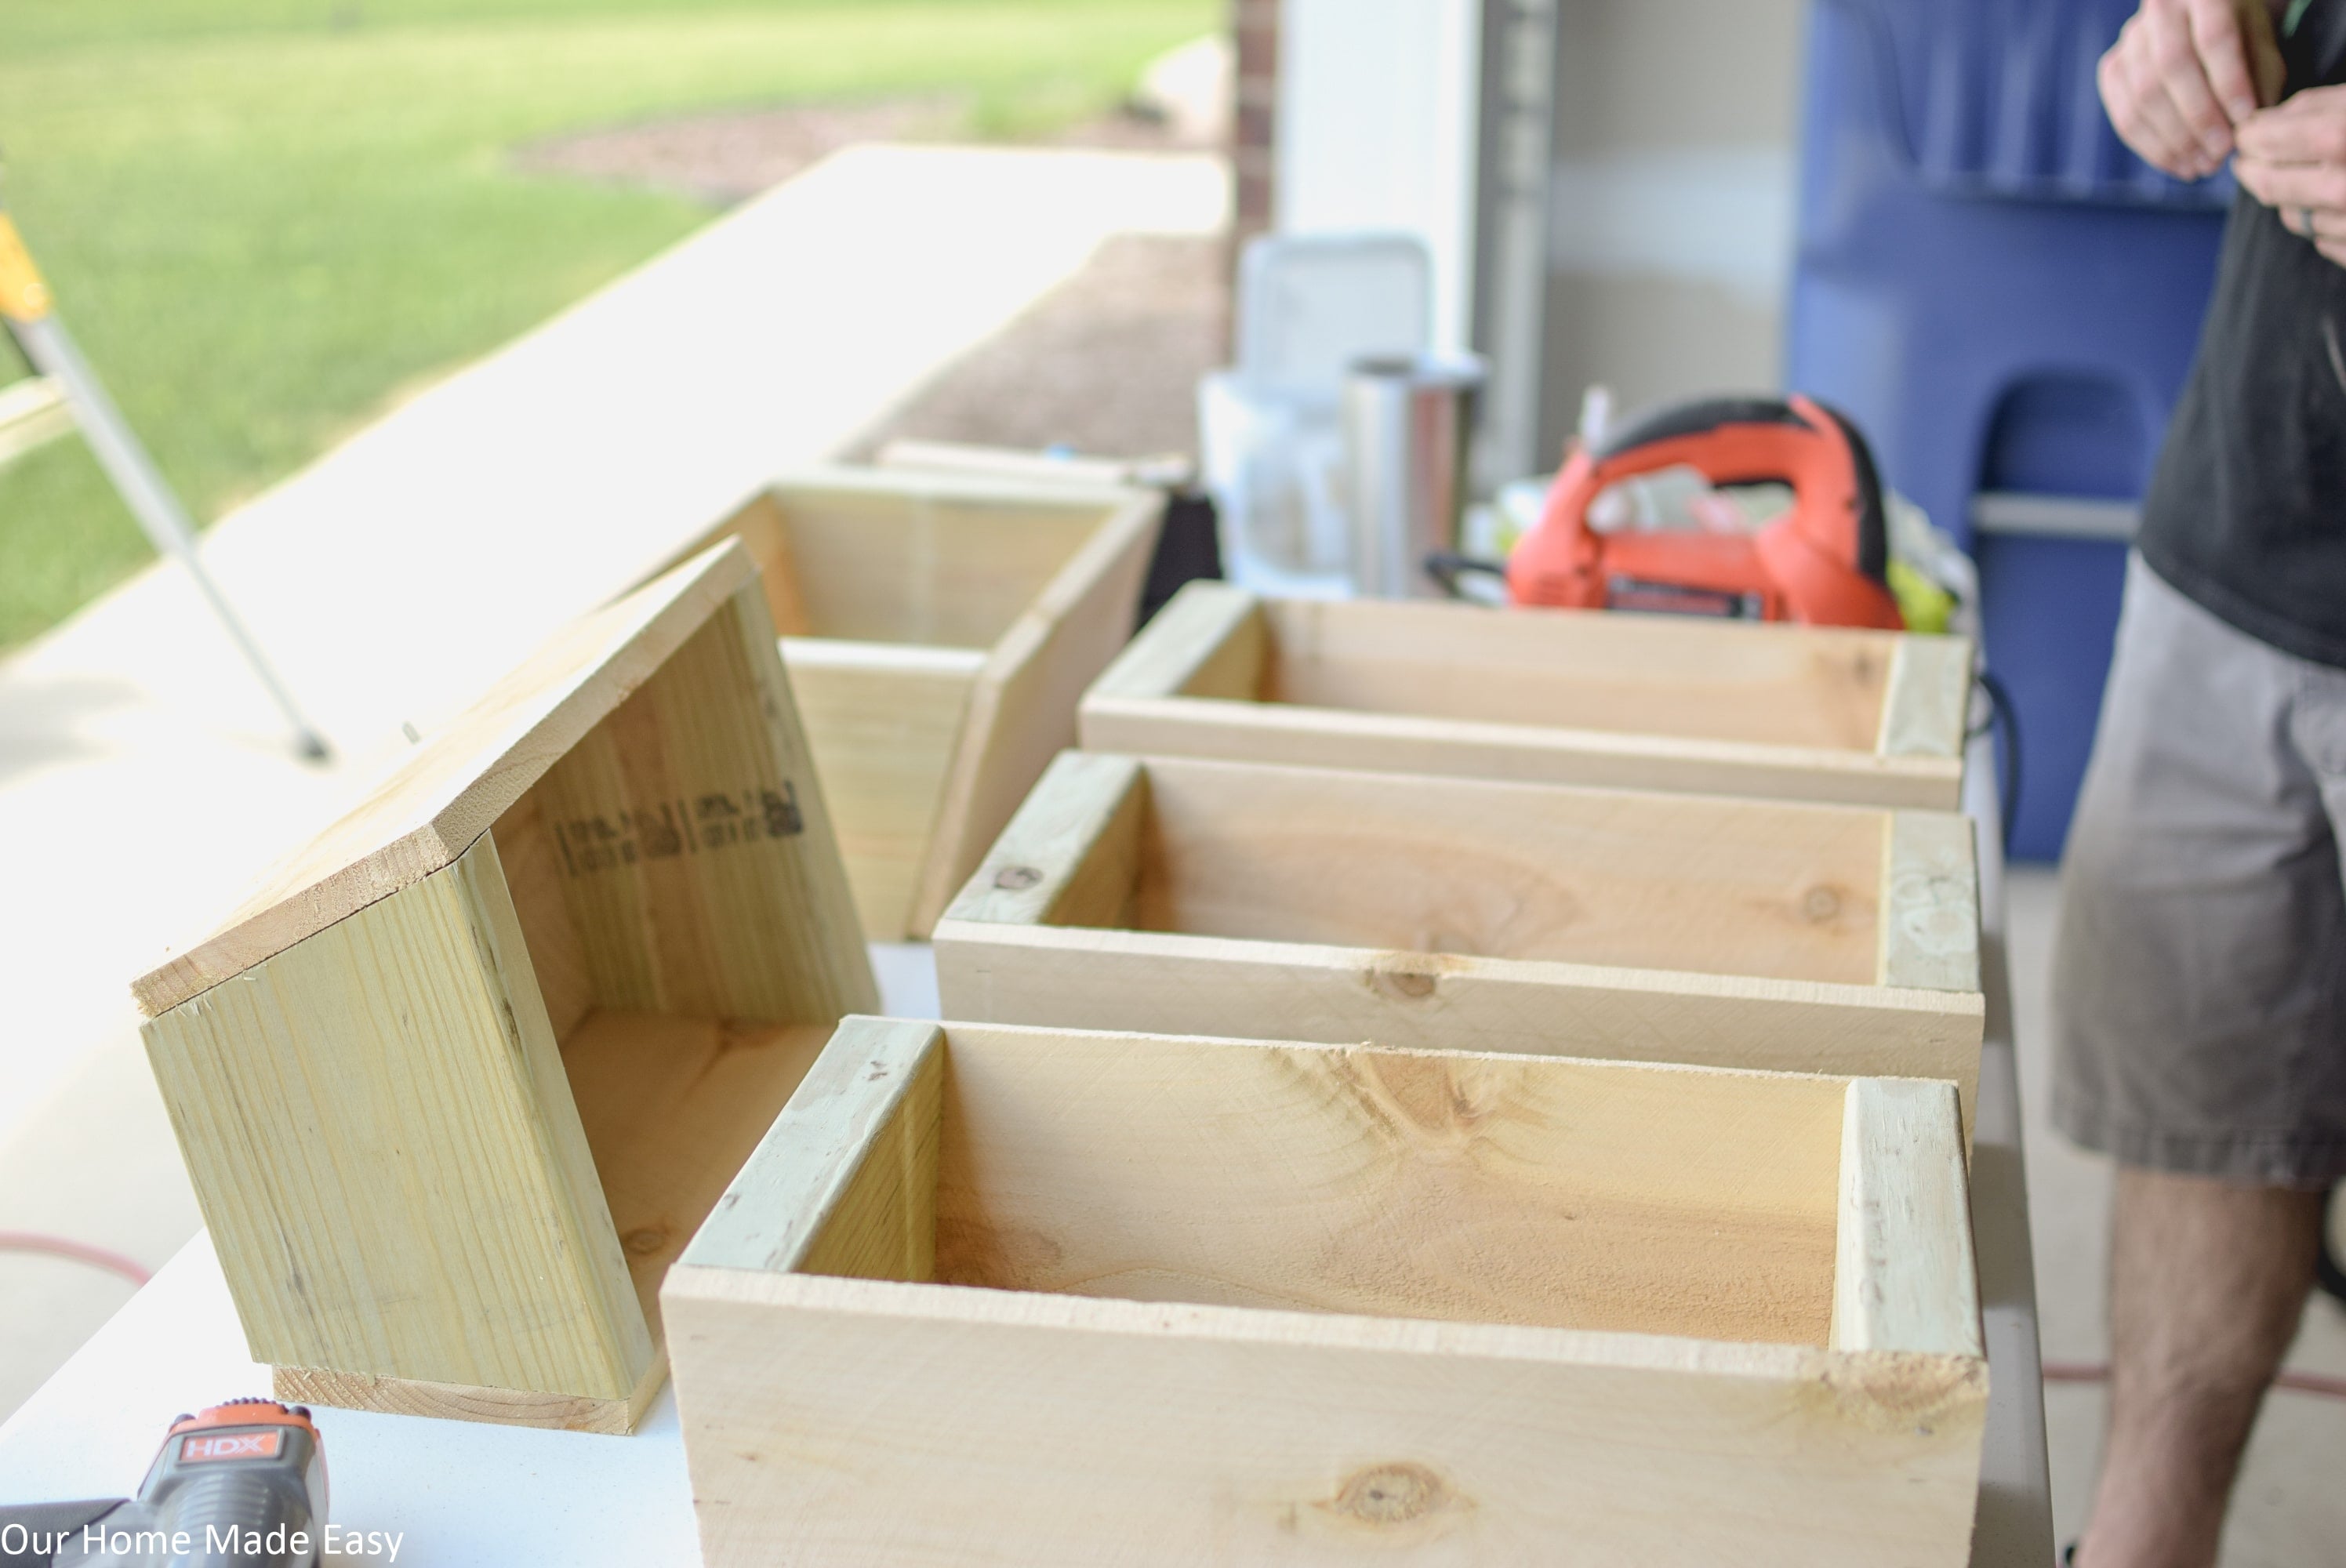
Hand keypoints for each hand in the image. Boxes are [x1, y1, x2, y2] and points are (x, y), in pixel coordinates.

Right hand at [2100, 0, 2282, 179]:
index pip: (2214, 38)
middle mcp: (2160, 10)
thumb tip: (2249, 127)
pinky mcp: (2112, 68)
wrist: (2195, 19)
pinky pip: (2124, 115)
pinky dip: (2151, 147)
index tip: (2245, 122)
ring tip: (2202, 167)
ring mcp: (2130, 40)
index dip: (2229, 83)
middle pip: (2172, 67)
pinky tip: (2178, 165)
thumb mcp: (2260, 42)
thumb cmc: (2238, 33)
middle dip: (2198, 118)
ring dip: (2174, 140)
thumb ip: (2261, 77)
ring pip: (2143, 96)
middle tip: (2220, 154)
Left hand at [2237, 85, 2345, 264]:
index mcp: (2340, 137)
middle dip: (2254, 169)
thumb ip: (2315, 106)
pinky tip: (2341, 205)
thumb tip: (2261, 122)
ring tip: (2307, 178)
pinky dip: (2323, 221)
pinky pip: (2321, 240)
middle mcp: (2342, 185)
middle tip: (2250, 160)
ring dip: (2290, 198)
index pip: (2262, 141)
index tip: (2247, 134)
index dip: (2249, 136)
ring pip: (2291, 215)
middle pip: (2266, 184)